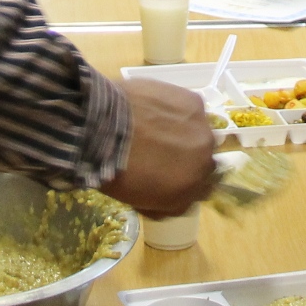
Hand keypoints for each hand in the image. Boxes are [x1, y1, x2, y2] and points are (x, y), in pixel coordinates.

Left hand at [100, 78, 216, 216]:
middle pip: (202, 160)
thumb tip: (171, 194)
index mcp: (190, 190)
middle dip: (186, 156)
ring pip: (198, 132)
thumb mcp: (139, 200)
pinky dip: (176, 110)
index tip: (171, 172)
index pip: (200, 190)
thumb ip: (165, 201)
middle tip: (160, 148)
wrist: (101, 127)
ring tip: (156, 125)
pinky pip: (190, 110)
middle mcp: (204, 162)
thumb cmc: (113, 169)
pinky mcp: (195, 104)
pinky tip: (154, 108)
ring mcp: (202, 132)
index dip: (186, 180)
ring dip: (184, 132)